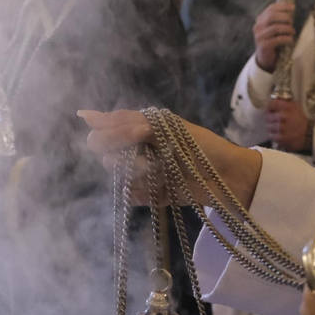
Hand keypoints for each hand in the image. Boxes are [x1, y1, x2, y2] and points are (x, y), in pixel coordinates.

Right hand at [80, 109, 264, 210]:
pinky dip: (139, 196)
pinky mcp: (156, 196)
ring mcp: (148, 174)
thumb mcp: (163, 129)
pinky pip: (134, 197)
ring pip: (121, 177)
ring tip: (153, 172)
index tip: (109, 140)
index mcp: (144, 129)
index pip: (110, 128)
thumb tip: (86, 117)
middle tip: (138, 157)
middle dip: (119, 157)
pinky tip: (152, 192)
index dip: (106, 133)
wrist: (228, 178)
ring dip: (134, 175)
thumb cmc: (199, 147)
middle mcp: (142, 150)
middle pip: (109, 155)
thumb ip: (126, 124)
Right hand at [253, 1, 295, 71]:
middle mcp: (257, 27)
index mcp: (260, 20)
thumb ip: (278, 19)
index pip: (271, 9)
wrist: (265, 58)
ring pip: (275, 28)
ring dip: (287, 28)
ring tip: (292, 31)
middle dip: (285, 17)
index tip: (293, 7)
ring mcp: (259, 36)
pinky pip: (278, 39)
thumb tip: (290, 10)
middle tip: (292, 22)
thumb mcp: (274, 28)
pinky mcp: (264, 46)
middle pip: (272, 16)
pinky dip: (286, 38)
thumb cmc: (272, 40)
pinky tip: (291, 39)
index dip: (282, 6)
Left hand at [266, 98, 310, 152]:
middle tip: (272, 120)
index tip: (271, 110)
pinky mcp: (283, 138)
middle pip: (269, 116)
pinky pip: (271, 135)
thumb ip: (284, 104)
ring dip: (271, 127)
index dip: (270, 107)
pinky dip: (272, 135)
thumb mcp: (295, 107)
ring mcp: (284, 128)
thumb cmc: (300, 120)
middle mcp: (286, 116)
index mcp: (290, 107)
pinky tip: (277, 134)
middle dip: (269, 118)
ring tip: (275, 128)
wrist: (308, 134)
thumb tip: (271, 103)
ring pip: (269, 126)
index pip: (273, 104)